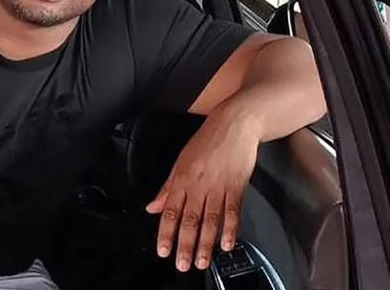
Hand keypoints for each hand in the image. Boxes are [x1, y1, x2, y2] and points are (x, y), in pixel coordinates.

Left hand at [145, 111, 259, 271]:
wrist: (233, 125)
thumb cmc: (206, 142)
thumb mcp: (180, 162)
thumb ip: (167, 188)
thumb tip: (153, 207)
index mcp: (181, 180)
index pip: (170, 212)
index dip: (166, 233)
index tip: (163, 250)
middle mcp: (198, 186)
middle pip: (189, 220)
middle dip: (185, 245)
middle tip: (182, 265)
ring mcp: (218, 187)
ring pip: (209, 220)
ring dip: (205, 243)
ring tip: (201, 261)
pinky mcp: (236, 187)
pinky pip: (232, 212)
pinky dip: (230, 229)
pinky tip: (226, 244)